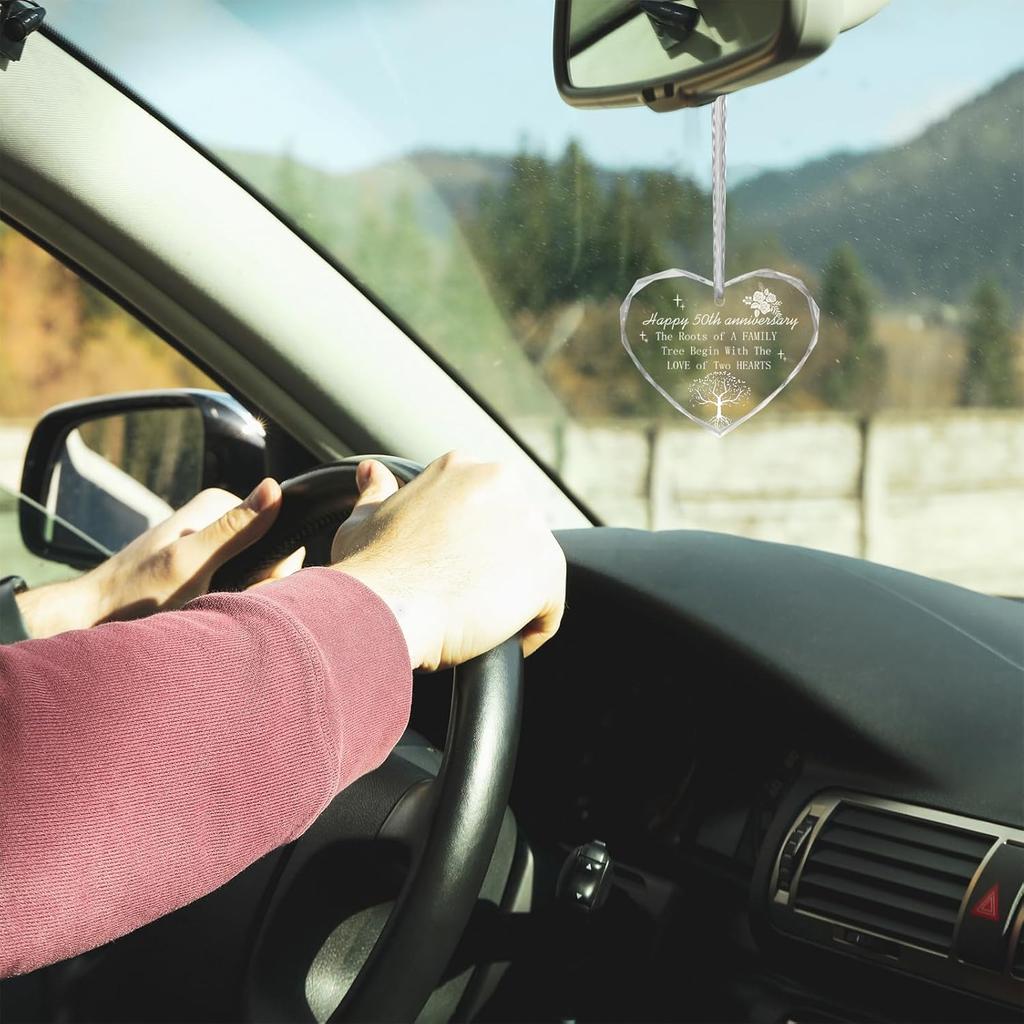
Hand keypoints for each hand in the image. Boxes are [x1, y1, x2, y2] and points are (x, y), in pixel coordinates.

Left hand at [16, 479, 302, 637]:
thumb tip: (275, 487)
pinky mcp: (202, 567)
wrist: (91, 619)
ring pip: (256, 571)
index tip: (247, 586)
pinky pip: (237, 583)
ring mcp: (208, 544)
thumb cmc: (134, 594)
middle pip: (269, 553)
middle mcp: (214, 519)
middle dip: (259, 584)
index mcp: (215, 505)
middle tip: (221, 601)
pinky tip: (206, 612)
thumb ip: (234, 529)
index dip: (275, 566)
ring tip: (209, 609)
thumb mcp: (190, 562)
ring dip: (243, 596)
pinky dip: (229, 601)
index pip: (280, 530)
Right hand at [330, 453, 565, 671]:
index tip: (450, 570)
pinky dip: (530, 631)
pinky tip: (499, 643)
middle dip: (495, 567)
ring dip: (511, 597)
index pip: (486, 507)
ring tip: (477, 624)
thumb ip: (376, 492)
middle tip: (462, 598)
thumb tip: (372, 473)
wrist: (385, 608)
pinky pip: (550, 608)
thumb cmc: (370, 571)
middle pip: (515, 534)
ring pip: (534, 568)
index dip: (470, 545)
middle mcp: (501, 483)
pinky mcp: (547, 570)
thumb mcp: (364, 521)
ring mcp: (529, 525)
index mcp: (461, 467)